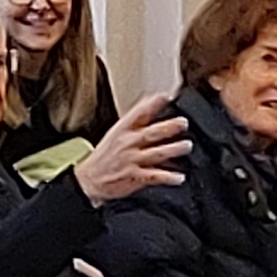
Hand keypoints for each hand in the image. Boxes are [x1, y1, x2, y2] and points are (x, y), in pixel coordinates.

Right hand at [73, 97, 190, 203]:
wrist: (89, 179)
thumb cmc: (104, 156)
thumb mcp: (115, 133)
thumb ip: (134, 122)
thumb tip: (151, 106)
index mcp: (122, 130)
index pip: (138, 113)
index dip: (152, 104)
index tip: (165, 96)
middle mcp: (128, 144)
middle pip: (151, 133)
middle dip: (168, 127)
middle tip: (183, 122)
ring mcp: (132, 160)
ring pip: (156, 153)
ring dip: (173, 149)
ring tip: (186, 146)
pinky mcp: (135, 177)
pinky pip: (154, 176)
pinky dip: (168, 177)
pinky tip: (179, 177)